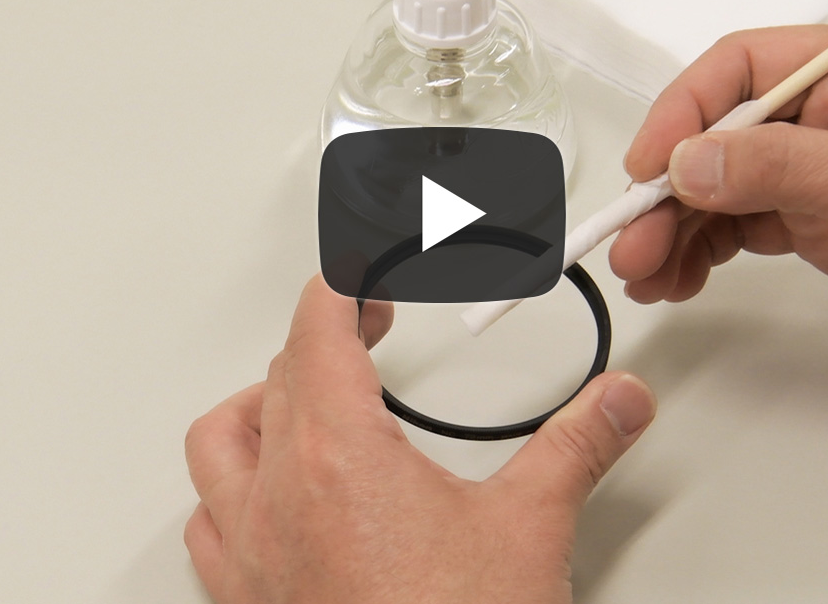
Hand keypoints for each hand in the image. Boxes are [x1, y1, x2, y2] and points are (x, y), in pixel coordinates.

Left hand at [184, 275, 656, 603]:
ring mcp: (253, 556)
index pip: (316, 330)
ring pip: (219, 445)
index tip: (364, 271)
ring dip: (258, 407)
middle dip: (324, 338)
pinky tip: (266, 497)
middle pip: (278, 376)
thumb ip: (578, 446)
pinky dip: (231, 491)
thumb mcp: (531, 528)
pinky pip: (209, 525)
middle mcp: (278, 498)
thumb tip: (618, 402)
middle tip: (368, 328)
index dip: (343, 285)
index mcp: (338, 456)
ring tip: (301, 398)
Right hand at [611, 25, 827, 372]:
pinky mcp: (827, 228)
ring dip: (677, 227)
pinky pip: (744, 230)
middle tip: (633, 237)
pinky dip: (705, 252)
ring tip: (646, 271)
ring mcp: (826, 175)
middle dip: (670, 187)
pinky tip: (680, 276)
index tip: (650, 164)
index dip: (684, 112)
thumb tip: (691, 161)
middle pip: (720, 136)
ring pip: (724, 189)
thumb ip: (781, 168)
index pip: (742, 70)